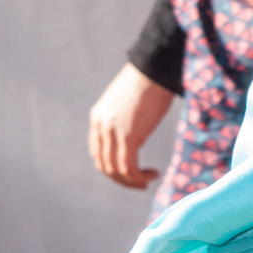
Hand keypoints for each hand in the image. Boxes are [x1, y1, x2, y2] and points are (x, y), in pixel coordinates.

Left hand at [88, 62, 173, 188]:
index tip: (129, 172)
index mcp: (98, 117)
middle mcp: (100, 127)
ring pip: (115, 170)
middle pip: (104, 165)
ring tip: (147, 181)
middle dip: (121, 179)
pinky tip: (151, 175)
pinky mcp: (128, 136)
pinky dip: (138, 177)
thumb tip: (135, 128)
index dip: (112, 167)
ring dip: (131, 181)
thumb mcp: (127, 102)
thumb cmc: (148, 81)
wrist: (154, 69)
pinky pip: (128, 166)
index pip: (98, 152)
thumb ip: (124, 118)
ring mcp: (113, 132)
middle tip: (139, 183)